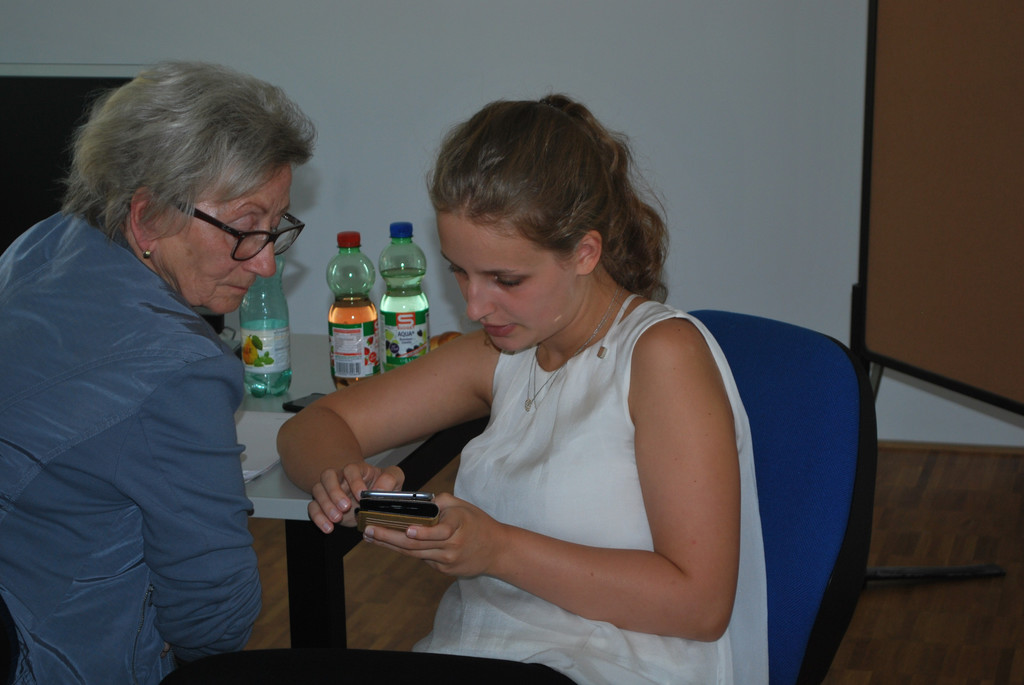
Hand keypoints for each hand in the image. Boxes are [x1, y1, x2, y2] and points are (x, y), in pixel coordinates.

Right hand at [308, 462, 403, 533]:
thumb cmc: (381, 486)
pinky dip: (318, 517)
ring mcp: (329, 490)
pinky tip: (328, 527)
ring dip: (325, 505)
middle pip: (328, 476)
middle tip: (346, 507)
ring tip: (337, 519)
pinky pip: (313, 507)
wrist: (371, 499)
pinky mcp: (323, 504)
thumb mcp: (393, 479)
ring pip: (318, 490)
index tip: (361, 495)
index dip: (354, 481)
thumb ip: (390, 479)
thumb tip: (379, 489)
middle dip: (335, 492)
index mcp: (357, 470)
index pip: (351, 469)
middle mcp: (340, 477)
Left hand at [361, 493, 505, 577]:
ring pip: (415, 554)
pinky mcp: (445, 570)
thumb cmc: (478, 523)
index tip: (407, 529)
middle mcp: (452, 546)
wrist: (497, 550)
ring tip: (372, 537)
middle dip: (390, 538)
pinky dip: (409, 550)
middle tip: (369, 531)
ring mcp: (448, 561)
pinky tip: (392, 543)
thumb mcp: (462, 505)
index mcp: (458, 526)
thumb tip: (416, 503)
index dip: (424, 532)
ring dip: (391, 545)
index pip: (440, 531)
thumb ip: (440, 502)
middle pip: (417, 545)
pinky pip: (423, 559)